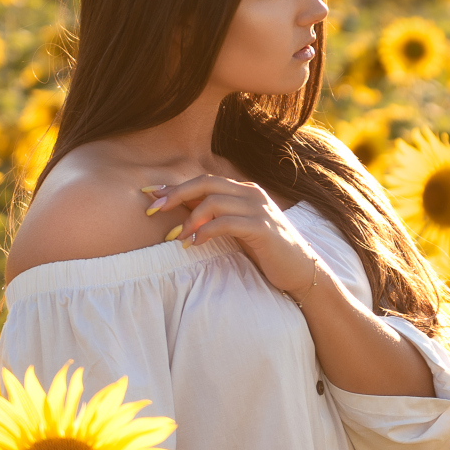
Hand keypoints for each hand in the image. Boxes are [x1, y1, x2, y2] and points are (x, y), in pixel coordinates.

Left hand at [143, 175, 321, 297]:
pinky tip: (195, 243)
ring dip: (190, 219)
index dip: (175, 187)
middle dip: (176, 195)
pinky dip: (206, 231)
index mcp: (245, 190)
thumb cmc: (265, 250)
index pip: (204, 180)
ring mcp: (259, 209)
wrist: (300, 269)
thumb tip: (178, 210)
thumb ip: (213, 216)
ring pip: (214, 201)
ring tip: (178, 237)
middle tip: (153, 210)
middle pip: (205, 183)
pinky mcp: (262, 228)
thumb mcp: (236, 228)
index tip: (149, 195)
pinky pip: (226, 223)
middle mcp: (252, 193)